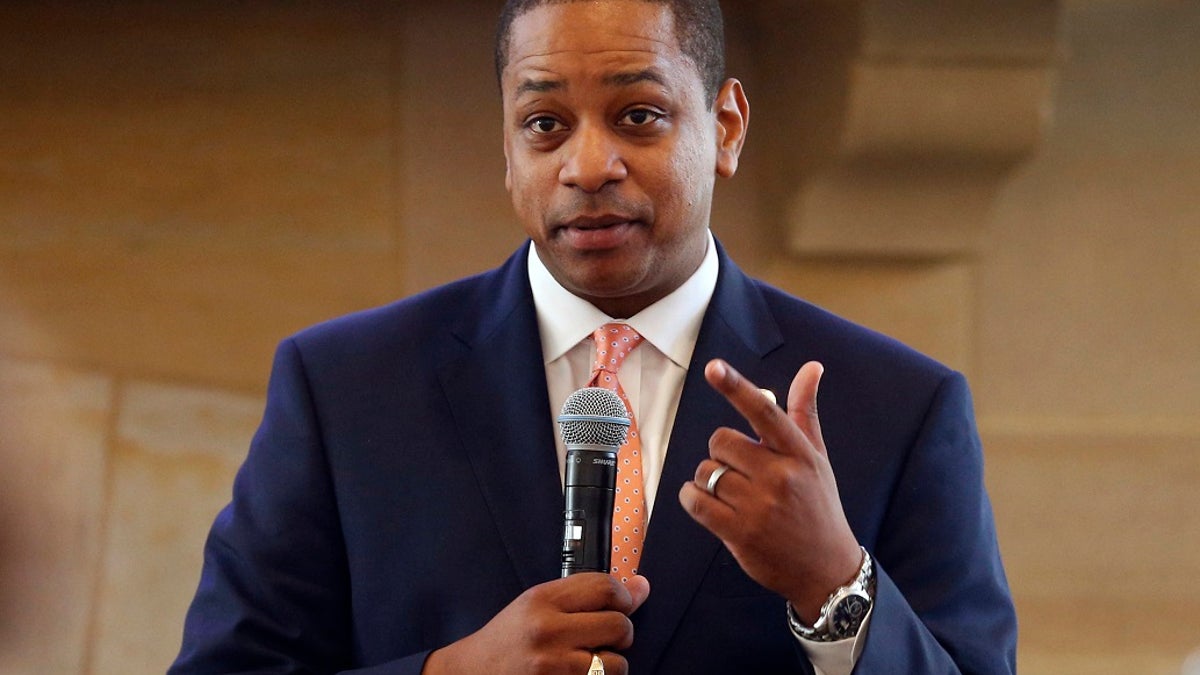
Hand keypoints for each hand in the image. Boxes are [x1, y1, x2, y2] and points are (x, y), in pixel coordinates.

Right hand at [423, 573, 649, 674]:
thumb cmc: (508, 640)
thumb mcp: (537, 605)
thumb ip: (586, 595)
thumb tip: (642, 586)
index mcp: (542, 600)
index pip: (605, 588)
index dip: (625, 596)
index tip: (625, 602)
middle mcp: (547, 631)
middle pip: (619, 625)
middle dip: (622, 632)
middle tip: (605, 637)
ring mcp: (553, 666)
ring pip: (616, 663)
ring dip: (610, 664)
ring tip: (588, 661)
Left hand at [678, 359, 861, 622]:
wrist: (827, 569)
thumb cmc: (818, 506)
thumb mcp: (817, 458)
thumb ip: (805, 412)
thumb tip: (812, 367)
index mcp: (799, 453)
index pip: (764, 413)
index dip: (736, 387)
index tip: (714, 367)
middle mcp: (780, 476)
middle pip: (721, 442)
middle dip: (722, 453)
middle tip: (740, 472)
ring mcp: (760, 506)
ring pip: (706, 471)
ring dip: (707, 479)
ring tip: (731, 494)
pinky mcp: (740, 532)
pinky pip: (696, 501)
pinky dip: (692, 498)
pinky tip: (706, 503)